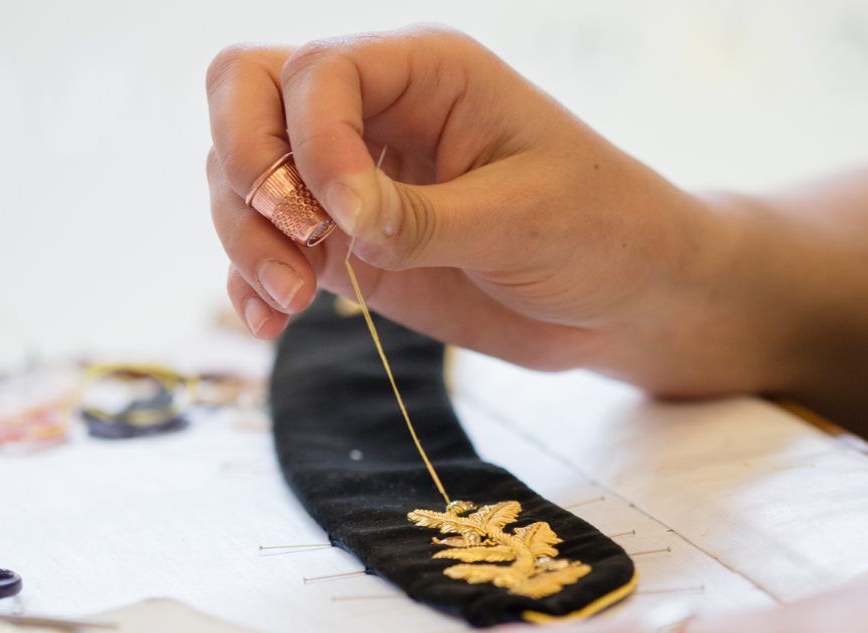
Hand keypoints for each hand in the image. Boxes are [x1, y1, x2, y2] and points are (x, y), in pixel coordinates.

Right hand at [205, 26, 773, 394]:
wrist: (621, 301)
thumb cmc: (600, 232)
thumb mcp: (522, 218)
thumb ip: (425, 217)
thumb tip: (340, 220)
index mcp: (427, 76)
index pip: (317, 72)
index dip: (312, 141)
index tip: (350, 219)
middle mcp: (378, 120)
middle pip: (249, 97)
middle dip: (246, 167)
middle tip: (296, 238)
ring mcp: (357, 187)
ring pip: (246, 179)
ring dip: (245, 236)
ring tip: (292, 302)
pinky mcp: (355, 253)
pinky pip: (275, 251)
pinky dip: (253, 283)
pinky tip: (269, 324)